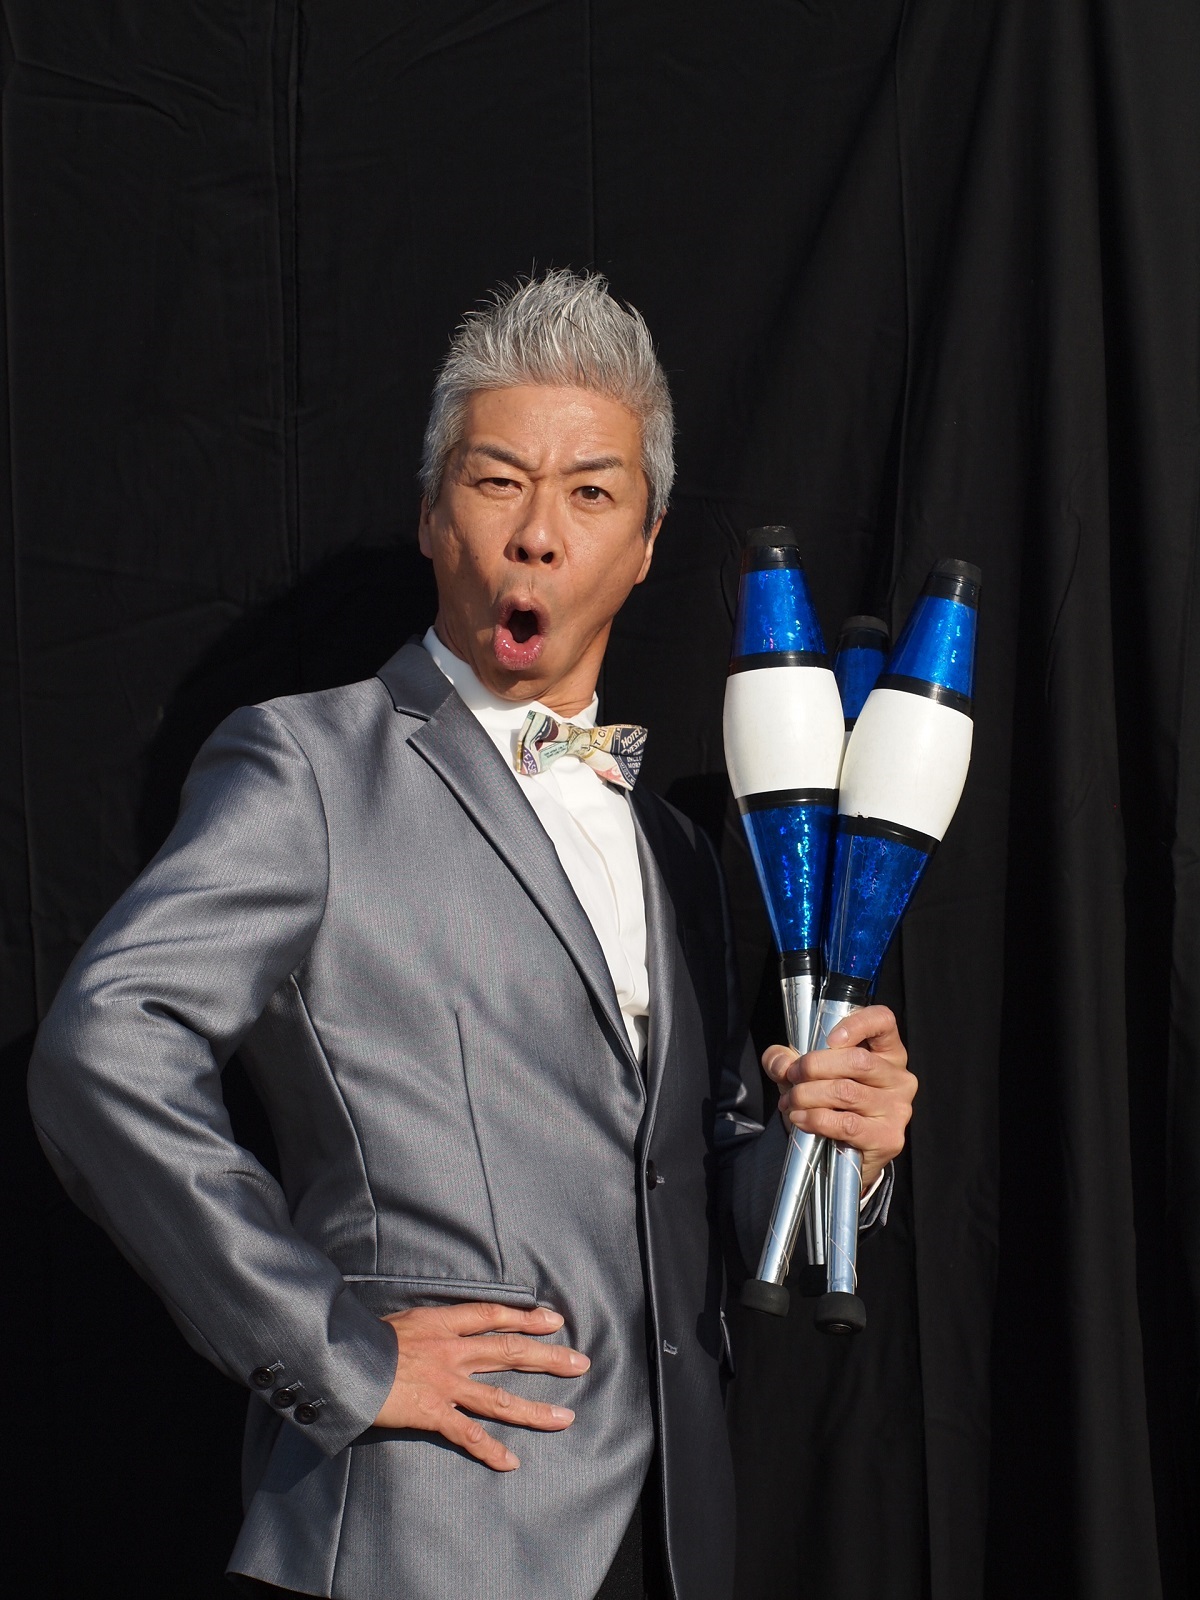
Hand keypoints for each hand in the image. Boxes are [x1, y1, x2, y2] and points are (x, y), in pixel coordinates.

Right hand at [372, 1301, 588, 1470]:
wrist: (343, 1363)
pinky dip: (490, 1450)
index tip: (555, 1320)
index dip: (526, 1317)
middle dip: (549, 1358)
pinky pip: (468, 1435)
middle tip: (580, 1363)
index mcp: (444, 1324)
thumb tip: (447, 1329)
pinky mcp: (433, 1414)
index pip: (494, 1316)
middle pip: (510, 1353)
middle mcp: (452, 1352)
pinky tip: (512, 1462)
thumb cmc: (367, 1339)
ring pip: (499, 1399)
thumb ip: (430, 1326)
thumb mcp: (404, 1319)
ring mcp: (445, 1384)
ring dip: (535, 1410)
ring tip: (565, 1419)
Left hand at [762, 1004, 915, 1191]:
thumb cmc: (828, 1104)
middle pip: (857, 1060)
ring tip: (791, 1102)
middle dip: (813, 1066)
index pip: (883, 1021)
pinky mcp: (888, 1138)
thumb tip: (781, 1062)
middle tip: (792, 1077)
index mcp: (886, 1052)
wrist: (839, 1155)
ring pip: (846, 1092)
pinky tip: (801, 1119)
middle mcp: (899, 1077)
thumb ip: (784, 1060)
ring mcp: (897, 1109)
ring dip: (807, 1096)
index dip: (857, 1023)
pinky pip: (846, 1123)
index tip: (829, 1039)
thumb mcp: (803, 1075)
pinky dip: (815, 1119)